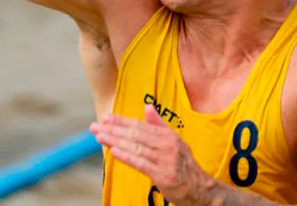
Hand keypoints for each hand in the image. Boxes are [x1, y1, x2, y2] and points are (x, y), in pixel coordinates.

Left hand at [90, 105, 210, 201]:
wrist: (201, 189)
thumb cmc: (183, 165)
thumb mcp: (174, 142)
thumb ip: (159, 125)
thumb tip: (148, 107)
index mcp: (168, 135)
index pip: (141, 125)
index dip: (122, 121)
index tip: (106, 117)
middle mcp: (167, 145)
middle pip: (136, 135)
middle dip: (114, 130)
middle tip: (96, 127)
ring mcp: (166, 160)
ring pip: (136, 147)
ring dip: (115, 141)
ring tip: (100, 136)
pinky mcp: (163, 175)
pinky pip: (141, 163)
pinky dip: (127, 156)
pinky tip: (113, 151)